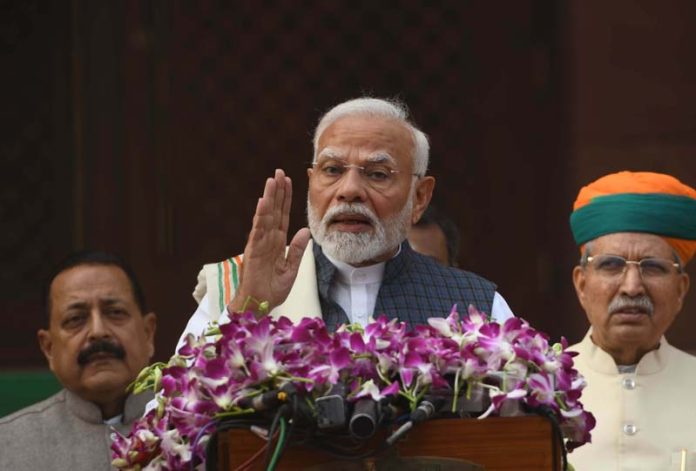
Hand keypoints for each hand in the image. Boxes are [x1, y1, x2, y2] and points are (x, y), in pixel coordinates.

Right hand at [228, 169, 310, 315]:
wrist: (260, 305)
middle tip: (279, 172)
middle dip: (277, 191)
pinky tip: (263, 202)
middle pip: (274, 210)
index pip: (282, 215)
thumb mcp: (292, 269)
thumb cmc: (272, 289)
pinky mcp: (254, 250)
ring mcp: (260, 243)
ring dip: (269, 197)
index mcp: (277, 242)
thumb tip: (305, 231)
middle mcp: (268, 238)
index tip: (289, 181)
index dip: (286, 198)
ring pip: (266, 215)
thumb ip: (297, 249)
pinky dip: (260, 216)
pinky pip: (258, 230)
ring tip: (271, 180)